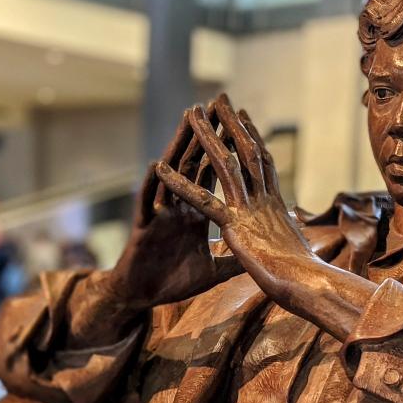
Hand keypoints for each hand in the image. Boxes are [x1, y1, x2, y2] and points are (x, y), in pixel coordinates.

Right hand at [105, 105, 239, 310]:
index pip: (213, 175)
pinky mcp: (144, 228)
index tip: (238, 125)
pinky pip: (148, 203)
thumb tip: (260, 255)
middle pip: (194, 164)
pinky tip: (155, 166)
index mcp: (196, 213)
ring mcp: (161, 214)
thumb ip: (234, 259)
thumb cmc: (173, 282)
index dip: (225, 151)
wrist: (142, 298)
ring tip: (187, 121)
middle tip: (214, 104)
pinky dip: (152, 186)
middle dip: (204, 135)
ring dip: (180, 148)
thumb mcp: (213, 271)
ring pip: (172, 174)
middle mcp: (179, 206)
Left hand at [155, 95, 316, 304]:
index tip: (243, 117)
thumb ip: (291, 231)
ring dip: (205, 137)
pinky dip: (178, 184)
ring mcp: (248, 209)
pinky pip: (201, 199)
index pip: (262, 163)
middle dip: (230, 123)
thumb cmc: (305, 272)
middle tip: (218, 98)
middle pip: (245, 151)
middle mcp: (263, 199)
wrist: (306, 282)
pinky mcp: (233, 225)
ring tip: (190, 113)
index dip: (251, 138)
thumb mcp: (297, 246)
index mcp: (275, 204)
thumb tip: (297, 226)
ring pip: (224, 164)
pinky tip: (160, 168)